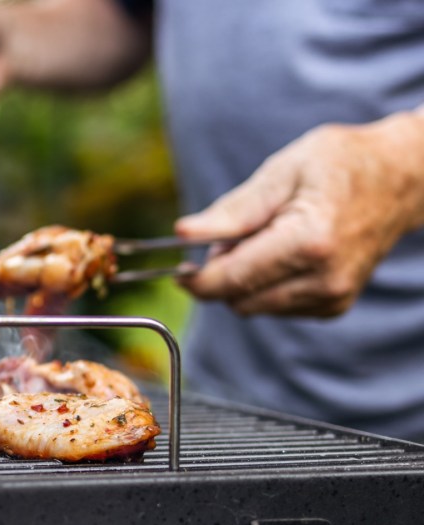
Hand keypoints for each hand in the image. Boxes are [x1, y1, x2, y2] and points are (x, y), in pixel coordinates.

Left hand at [175, 111, 423, 316]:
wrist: (398, 179)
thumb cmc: (338, 165)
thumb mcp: (280, 172)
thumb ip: (231, 211)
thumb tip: (182, 233)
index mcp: (309, 242)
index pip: (231, 280)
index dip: (196, 279)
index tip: (178, 269)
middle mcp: (324, 279)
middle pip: (239, 300)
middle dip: (221, 275)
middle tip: (232, 237)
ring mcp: (332, 297)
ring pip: (254, 307)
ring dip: (243, 281)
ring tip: (264, 238)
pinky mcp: (333, 306)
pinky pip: (275, 307)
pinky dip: (265, 286)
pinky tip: (282, 254)